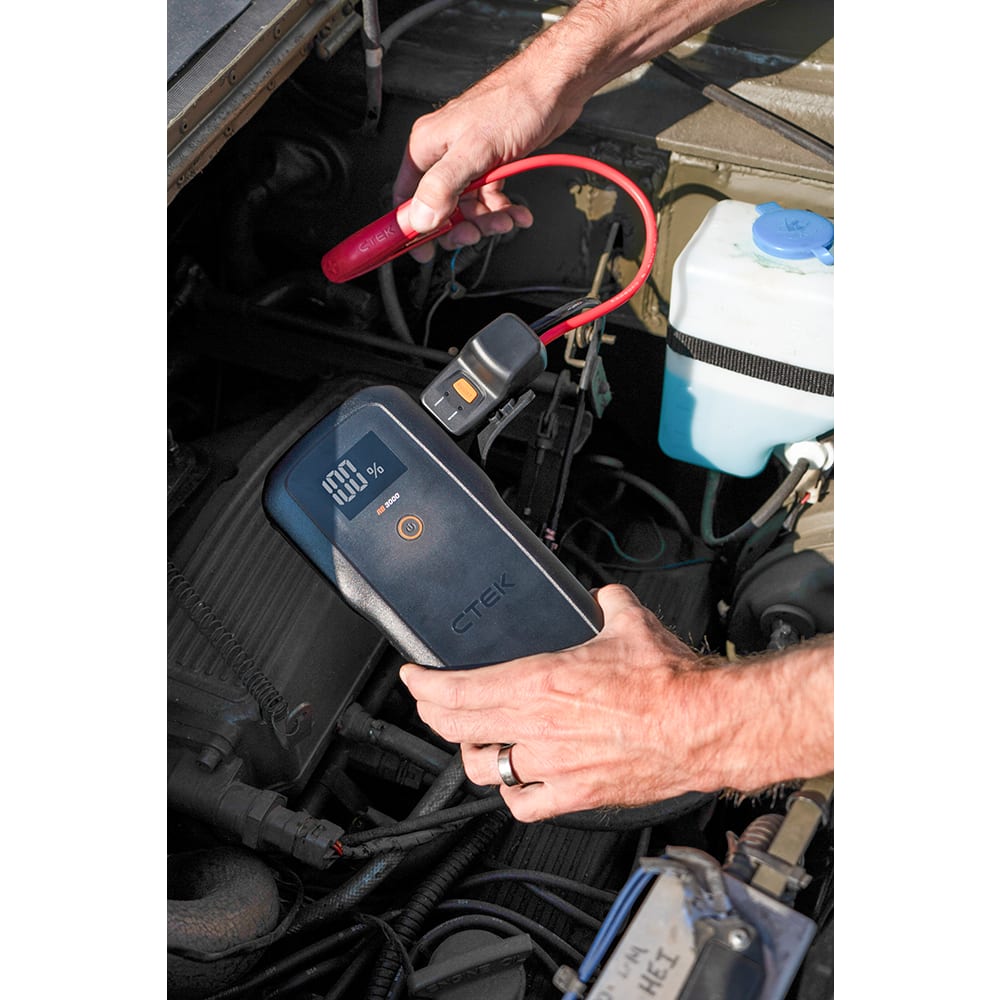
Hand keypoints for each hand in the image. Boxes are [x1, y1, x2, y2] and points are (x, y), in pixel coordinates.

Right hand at [392, 52, 585, 261]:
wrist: (553, 88)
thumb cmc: (514, 103)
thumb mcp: (474, 150)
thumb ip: (443, 186)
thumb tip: (421, 218)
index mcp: (427, 147)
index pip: (405, 198)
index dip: (411, 228)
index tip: (422, 251)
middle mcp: (444, 155)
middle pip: (439, 210)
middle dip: (460, 227)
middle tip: (476, 234)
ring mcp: (469, 162)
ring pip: (467, 208)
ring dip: (487, 221)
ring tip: (506, 219)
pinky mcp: (491, 166)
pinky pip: (489, 199)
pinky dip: (503, 211)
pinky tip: (517, 213)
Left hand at [399, 585, 718, 821]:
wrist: (704, 726)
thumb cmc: (670, 682)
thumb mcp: (630, 621)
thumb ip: (605, 604)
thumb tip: (601, 598)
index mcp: (541, 682)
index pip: (459, 689)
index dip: (424, 685)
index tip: (413, 678)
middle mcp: (539, 728)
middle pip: (458, 727)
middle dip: (432, 713)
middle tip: (428, 703)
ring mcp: (553, 766)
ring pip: (485, 768)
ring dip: (471, 752)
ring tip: (473, 739)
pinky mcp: (576, 796)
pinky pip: (524, 804)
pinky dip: (512, 792)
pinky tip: (515, 779)